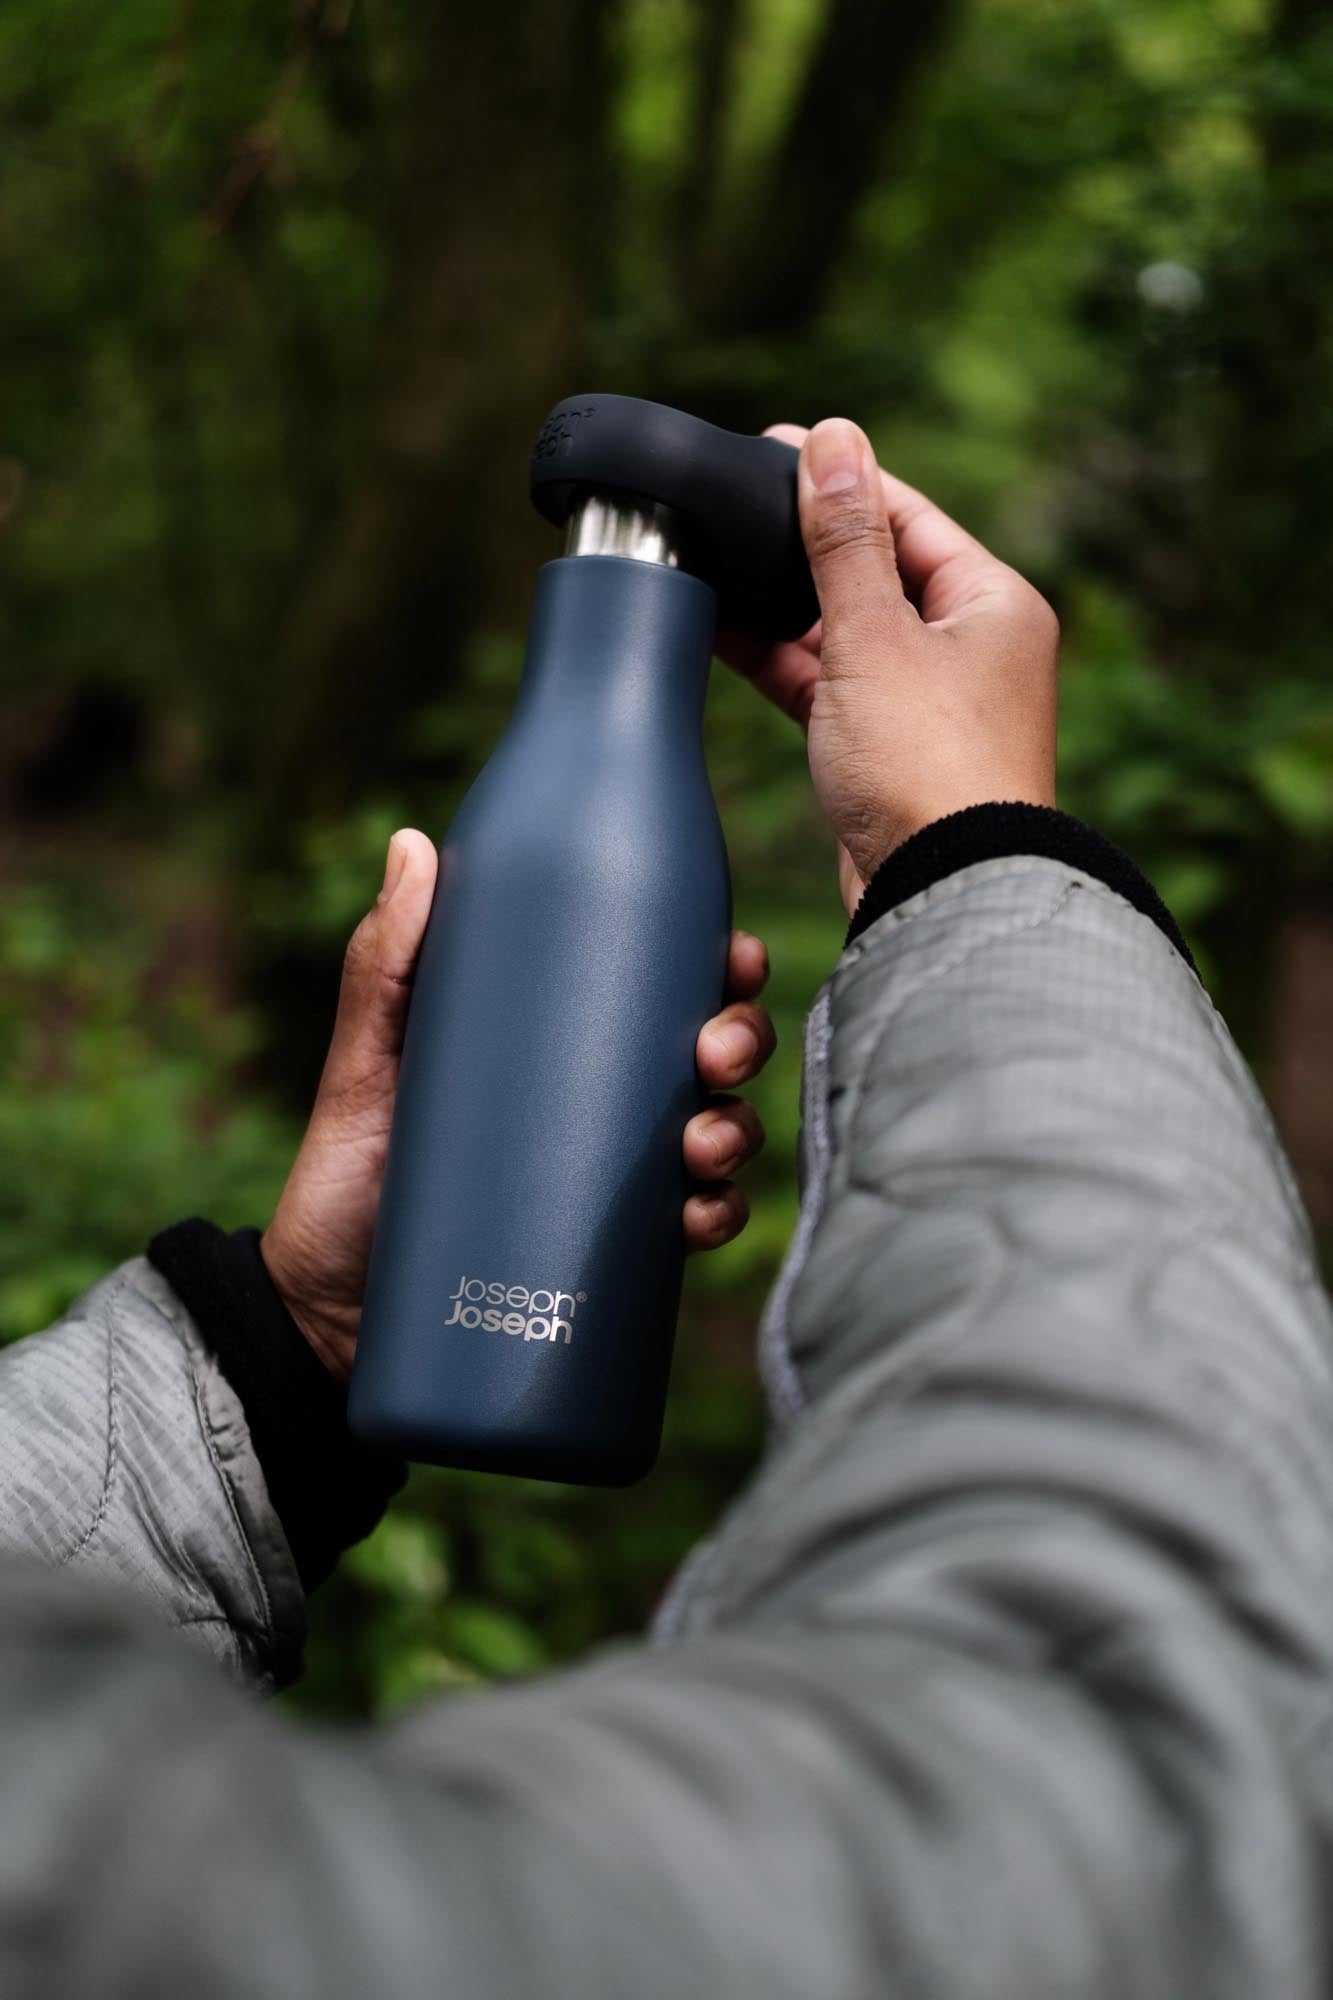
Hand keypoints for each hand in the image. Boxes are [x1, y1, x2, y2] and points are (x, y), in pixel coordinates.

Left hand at [261, 832, 773, 1380]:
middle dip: (741, 1043)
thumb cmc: (347, 1169)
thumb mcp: (369, 1057)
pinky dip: (715, 1216)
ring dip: (737, 1131)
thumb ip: (388, 959)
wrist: (326, 1312)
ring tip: (699, 1148)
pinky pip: (695, 1226)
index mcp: (564, 1036)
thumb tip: (411, 843)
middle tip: (711, 1057)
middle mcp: (604, 1101)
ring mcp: (614, 1178)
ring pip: (720, 1134)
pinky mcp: (614, 1256)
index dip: (721, 963)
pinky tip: (697, 1216)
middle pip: (712, 1053)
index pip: (664, 983)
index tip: (735, 957)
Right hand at [722, 418, 1058, 915]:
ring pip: (846, 635)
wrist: (942, 894)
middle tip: (731, 512)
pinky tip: (724, 634)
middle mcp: (971, 650)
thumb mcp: (873, 634)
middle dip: (801, 550)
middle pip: (875, 574)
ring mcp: (930, 706)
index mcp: (993, 604)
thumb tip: (834, 440)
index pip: (907, 516)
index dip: (839, 481)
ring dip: (784, 611)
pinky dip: (783, 665)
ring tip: (711, 568)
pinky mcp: (890, 755)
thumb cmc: (927, 765)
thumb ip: (843, 538)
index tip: (772, 449)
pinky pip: (829, 689)